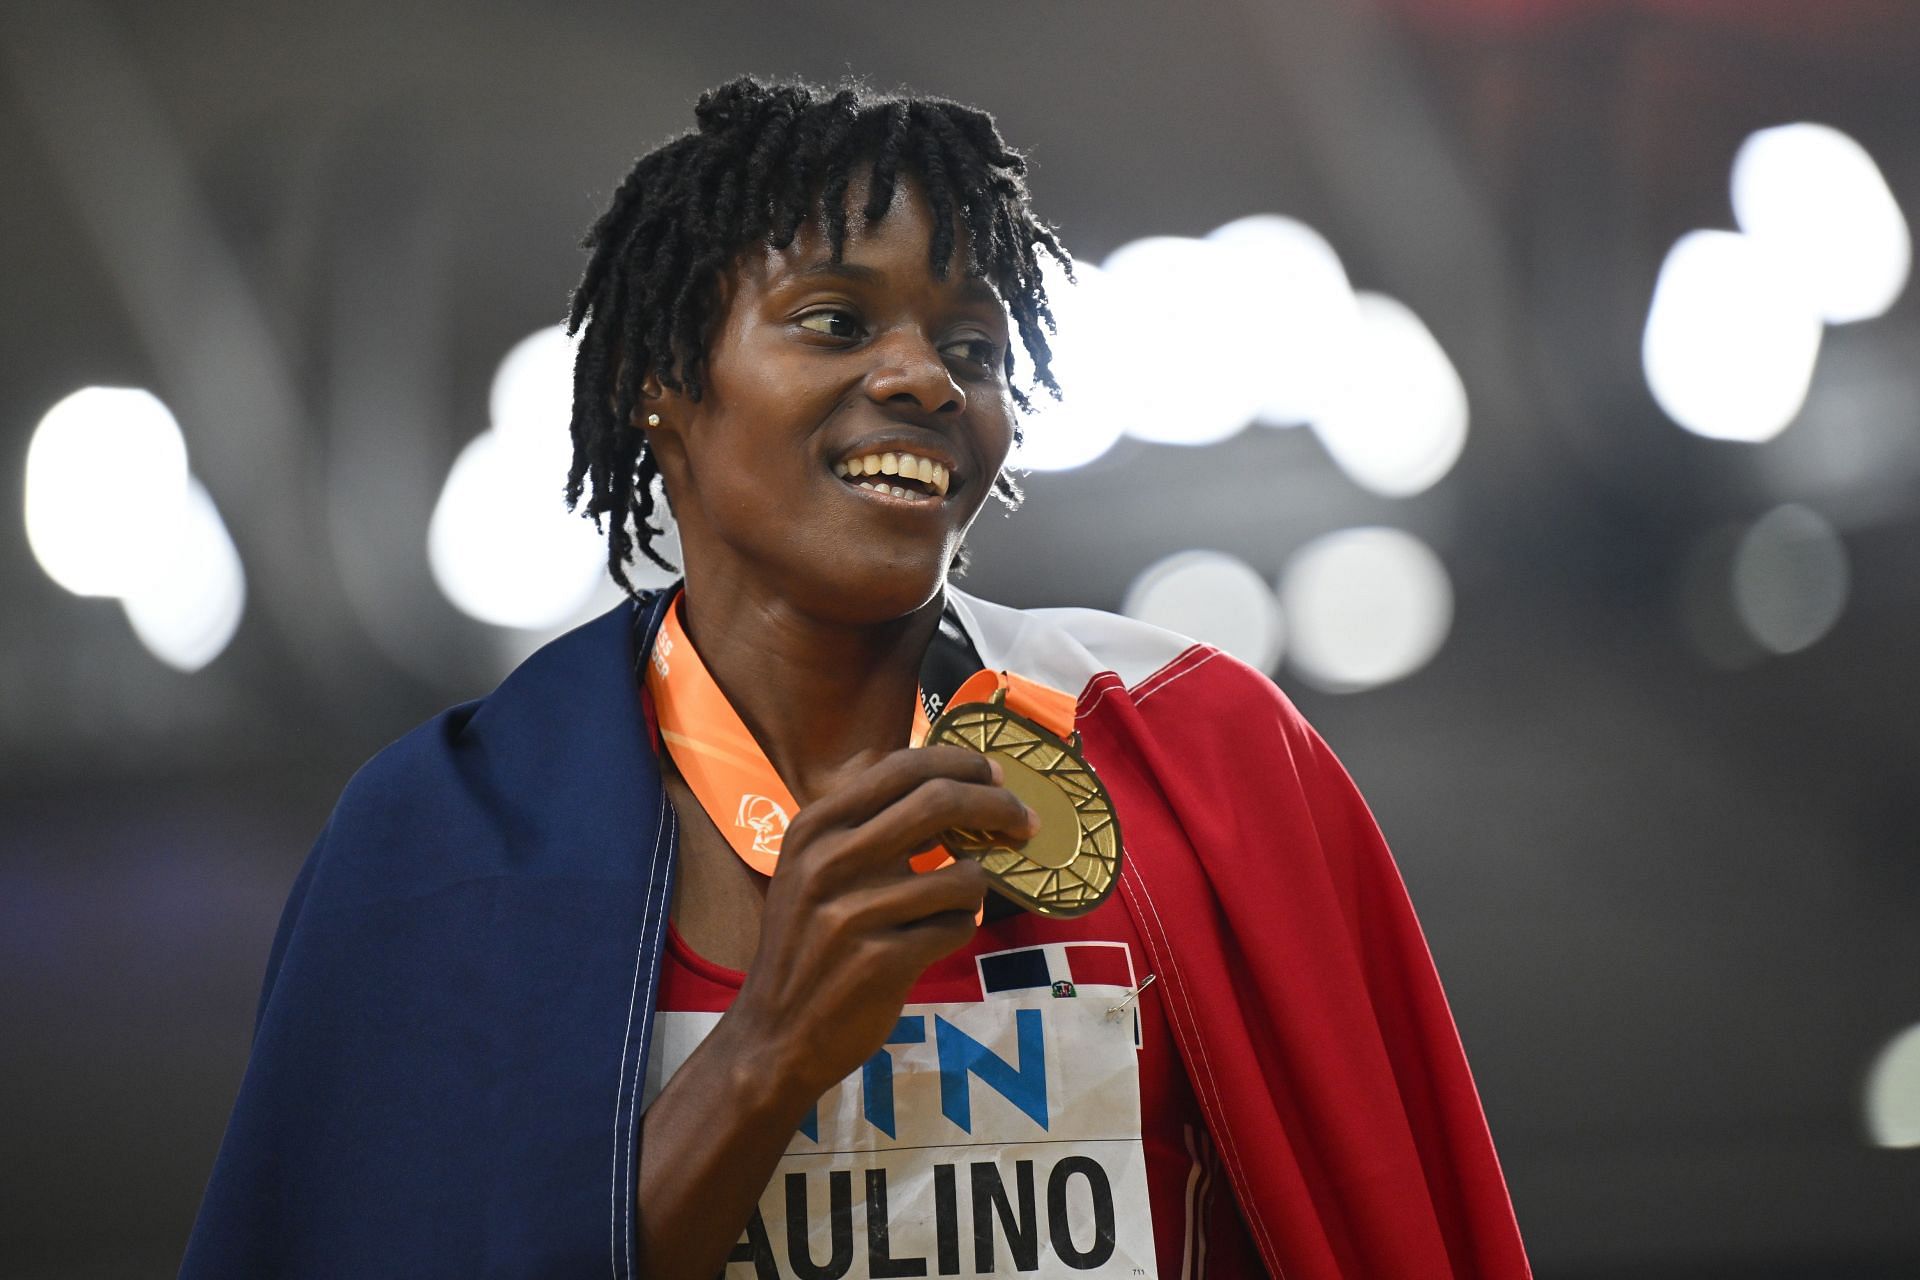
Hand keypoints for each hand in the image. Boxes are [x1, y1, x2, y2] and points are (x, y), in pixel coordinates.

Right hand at [725, 745, 1037, 1100]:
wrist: (774, 1033)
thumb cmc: (806, 944)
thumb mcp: (814, 871)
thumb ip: (868, 827)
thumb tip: (952, 786)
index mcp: (814, 828)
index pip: (901, 767)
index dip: (960, 763)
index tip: (997, 775)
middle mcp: (829, 861)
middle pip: (939, 802)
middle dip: (998, 807)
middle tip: (1026, 822)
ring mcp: (854, 912)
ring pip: (963, 874)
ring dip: (976, 886)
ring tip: (958, 901)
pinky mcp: (881, 960)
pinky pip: (957, 927)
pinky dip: (960, 928)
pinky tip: (936, 937)